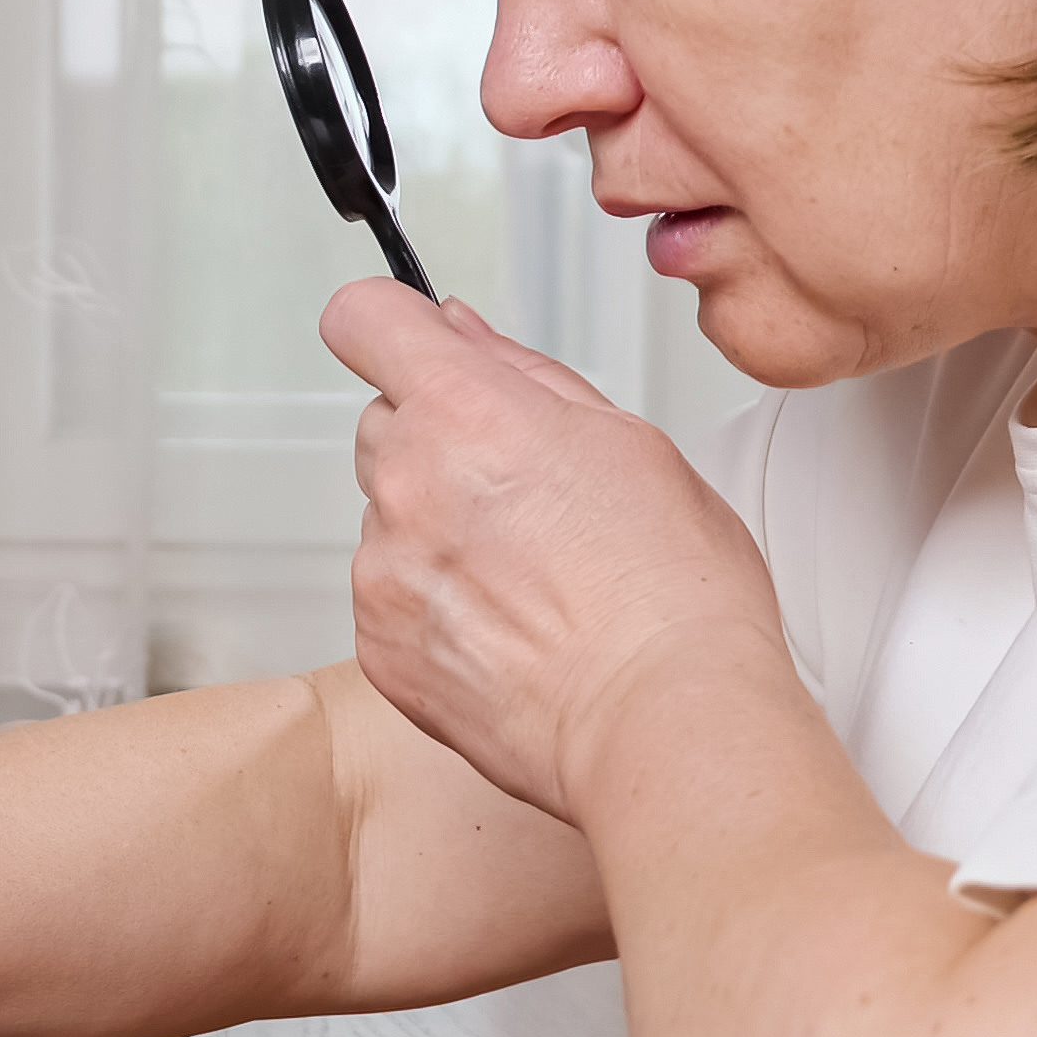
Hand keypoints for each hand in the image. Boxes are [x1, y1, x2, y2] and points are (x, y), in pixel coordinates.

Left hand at [319, 281, 783, 820]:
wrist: (661, 717)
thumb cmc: (672, 592)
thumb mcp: (628, 440)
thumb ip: (524, 375)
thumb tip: (460, 332)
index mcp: (465, 410)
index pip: (364, 319)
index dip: (394, 328)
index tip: (418, 346)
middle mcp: (406, 482)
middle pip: (382, 424)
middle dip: (437, 442)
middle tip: (526, 495)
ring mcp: (382, 568)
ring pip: (388, 518)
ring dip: (437, 531)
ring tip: (532, 578)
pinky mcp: (378, 644)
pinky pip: (388, 598)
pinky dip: (433, 606)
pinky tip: (509, 628)